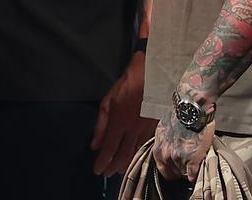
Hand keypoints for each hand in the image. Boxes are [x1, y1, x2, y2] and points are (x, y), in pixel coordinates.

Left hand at [91, 51, 156, 175]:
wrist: (155, 77)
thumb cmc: (128, 85)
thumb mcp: (108, 101)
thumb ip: (101, 124)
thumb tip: (95, 144)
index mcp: (119, 122)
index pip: (109, 147)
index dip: (103, 161)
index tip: (97, 171)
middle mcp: (133, 130)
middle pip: (123, 154)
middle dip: (113, 166)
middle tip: (107, 174)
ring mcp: (146, 130)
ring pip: (135, 152)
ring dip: (126, 163)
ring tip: (118, 170)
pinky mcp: (156, 128)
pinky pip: (145, 146)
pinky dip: (138, 154)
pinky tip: (134, 157)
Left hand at [152, 104, 215, 181]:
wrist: (190, 109)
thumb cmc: (178, 117)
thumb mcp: (163, 132)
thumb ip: (165, 146)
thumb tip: (168, 153)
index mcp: (158, 150)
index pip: (163, 170)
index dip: (171, 170)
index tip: (177, 168)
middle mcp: (165, 156)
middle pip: (173, 174)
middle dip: (179, 171)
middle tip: (187, 165)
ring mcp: (179, 158)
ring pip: (184, 174)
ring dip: (189, 170)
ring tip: (194, 161)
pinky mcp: (193, 159)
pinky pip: (193, 174)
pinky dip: (196, 174)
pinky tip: (198, 169)